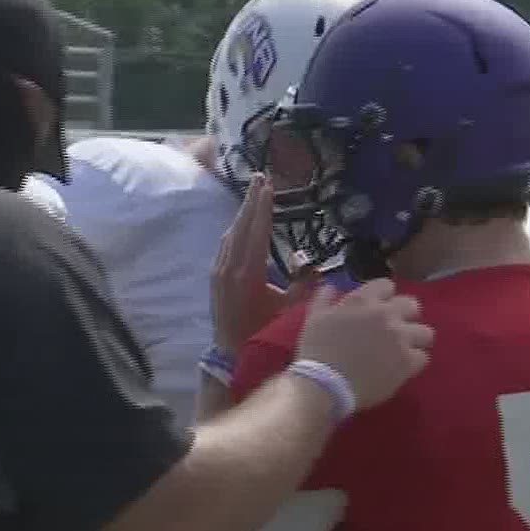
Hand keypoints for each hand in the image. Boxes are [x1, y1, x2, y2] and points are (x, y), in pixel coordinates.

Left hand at [212, 175, 317, 351]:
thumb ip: (304, 286)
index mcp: (248, 272)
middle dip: (250, 201)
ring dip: (242, 214)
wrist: (230, 352)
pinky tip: (241, 225)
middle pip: (240, 226)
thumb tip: (315, 265)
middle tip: (259, 178)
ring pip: (230, 234)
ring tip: (253, 196)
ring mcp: (218, 271)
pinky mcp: (215, 277)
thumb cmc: (263, 331)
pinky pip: (225, 245)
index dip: (263, 207)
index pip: (256, 231)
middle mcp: (229, 267)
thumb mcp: (289, 310)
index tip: (268, 185)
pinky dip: (235, 230)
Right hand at [293, 278, 432, 411]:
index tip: (376, 309)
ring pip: (425, 332)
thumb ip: (325, 299)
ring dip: (415, 339)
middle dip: (405, 315)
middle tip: (394, 329)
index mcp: (364, 301)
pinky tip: (401, 368)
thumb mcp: (314, 318)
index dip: (383, 297)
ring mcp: (400, 339)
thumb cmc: (316, 350)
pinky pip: (423, 357)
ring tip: (403, 349)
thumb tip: (331, 287)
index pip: (387, 285)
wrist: (325, 384)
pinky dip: (413, 362)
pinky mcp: (408, 363)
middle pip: (412, 305)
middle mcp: (387, 315)